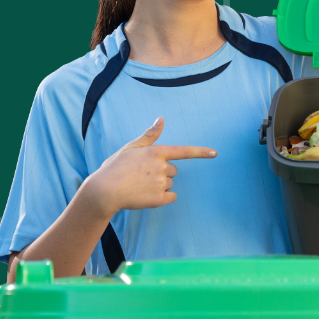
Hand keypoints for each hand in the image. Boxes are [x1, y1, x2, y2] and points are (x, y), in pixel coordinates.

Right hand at [82, 117, 216, 216]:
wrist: (104, 191)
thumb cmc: (115, 167)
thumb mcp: (131, 148)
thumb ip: (150, 136)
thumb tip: (161, 119)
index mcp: (156, 152)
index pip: (183, 151)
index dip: (201, 152)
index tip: (215, 153)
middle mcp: (161, 167)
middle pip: (173, 171)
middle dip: (162, 173)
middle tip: (142, 175)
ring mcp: (161, 183)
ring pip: (170, 184)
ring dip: (160, 186)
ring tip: (140, 185)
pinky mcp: (159, 199)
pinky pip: (171, 197)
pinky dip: (162, 198)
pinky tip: (146, 195)